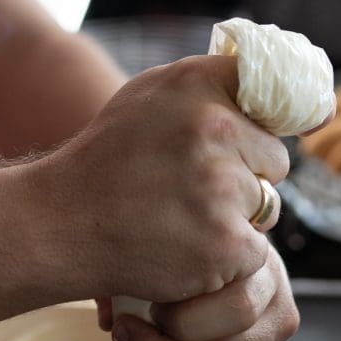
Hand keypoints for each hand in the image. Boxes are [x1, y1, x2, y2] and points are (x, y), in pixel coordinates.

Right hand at [37, 54, 290, 303]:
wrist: (61, 222)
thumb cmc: (108, 159)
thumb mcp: (150, 95)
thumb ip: (210, 87)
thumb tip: (280, 95)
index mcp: (197, 82)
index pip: (272, 95)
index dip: (258, 123)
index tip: (248, 139)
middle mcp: (215, 126)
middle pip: (274, 159)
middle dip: (245, 175)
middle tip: (191, 187)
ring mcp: (222, 186)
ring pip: (266, 206)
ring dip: (235, 218)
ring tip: (181, 217)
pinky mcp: (227, 241)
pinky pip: (255, 250)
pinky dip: (226, 258)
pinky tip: (184, 248)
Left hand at [99, 244, 298, 340]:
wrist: (211, 265)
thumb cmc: (182, 248)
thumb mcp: (169, 241)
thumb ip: (143, 262)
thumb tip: (110, 313)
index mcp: (264, 272)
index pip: (236, 309)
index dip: (181, 318)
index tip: (139, 309)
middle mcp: (277, 318)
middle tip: (118, 339)